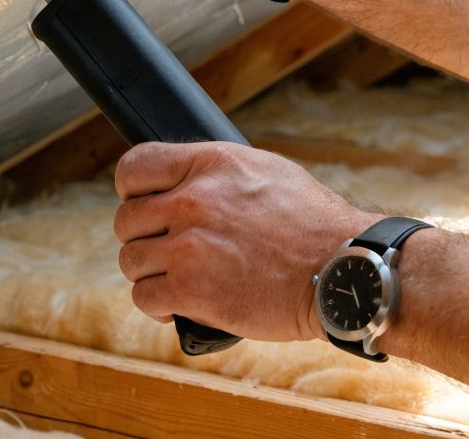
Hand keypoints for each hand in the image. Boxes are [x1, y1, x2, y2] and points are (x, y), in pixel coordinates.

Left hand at [112, 141, 379, 341]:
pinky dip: (157, 303)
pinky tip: (177, 302)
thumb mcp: (264, 171)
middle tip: (169, 249)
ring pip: (131, 260)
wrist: (341, 269)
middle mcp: (193, 200)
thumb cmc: (311, 224)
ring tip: (177, 277)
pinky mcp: (191, 290)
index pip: (134, 167)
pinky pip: (144, 296)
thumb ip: (215, 173)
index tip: (142, 204)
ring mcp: (188, 247)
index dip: (132, 189)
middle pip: (127, 219)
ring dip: (150, 272)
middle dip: (144, 236)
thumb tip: (182, 181)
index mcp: (210, 164)